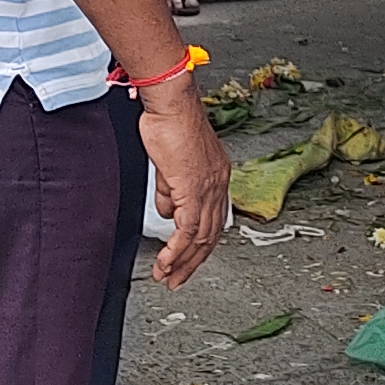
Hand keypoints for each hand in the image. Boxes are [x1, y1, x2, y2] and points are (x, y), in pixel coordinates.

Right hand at [135, 77, 230, 287]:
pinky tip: (165, 263)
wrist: (171, 105)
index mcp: (216, 178)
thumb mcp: (168, 164)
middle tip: (177, 280)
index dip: (200, 244)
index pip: (212, 220)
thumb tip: (168, 211)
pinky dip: (175, 251)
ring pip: (200, 238)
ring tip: (168, 277)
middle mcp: (218, 186)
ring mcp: (208, 189)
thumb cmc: (170, 122)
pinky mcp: (193, 191)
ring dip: (182, 262)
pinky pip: (186, 231)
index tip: (186, 259)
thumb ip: (169, 191)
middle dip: (193, 262)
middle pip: (210, 235)